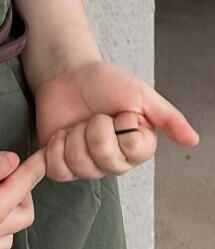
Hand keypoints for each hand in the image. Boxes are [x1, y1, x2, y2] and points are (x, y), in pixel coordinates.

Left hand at [34, 60, 199, 180]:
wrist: (68, 77)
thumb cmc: (105, 84)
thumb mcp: (142, 95)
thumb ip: (168, 118)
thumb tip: (193, 140)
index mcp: (138, 146)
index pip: (133, 149)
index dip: (122, 126)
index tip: (119, 113)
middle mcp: (114, 161)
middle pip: (104, 158)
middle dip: (95, 128)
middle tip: (95, 116)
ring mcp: (87, 166)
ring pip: (79, 165)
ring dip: (74, 136)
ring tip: (78, 124)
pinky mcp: (61, 166)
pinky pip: (57, 171)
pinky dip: (55, 149)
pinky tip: (61, 135)